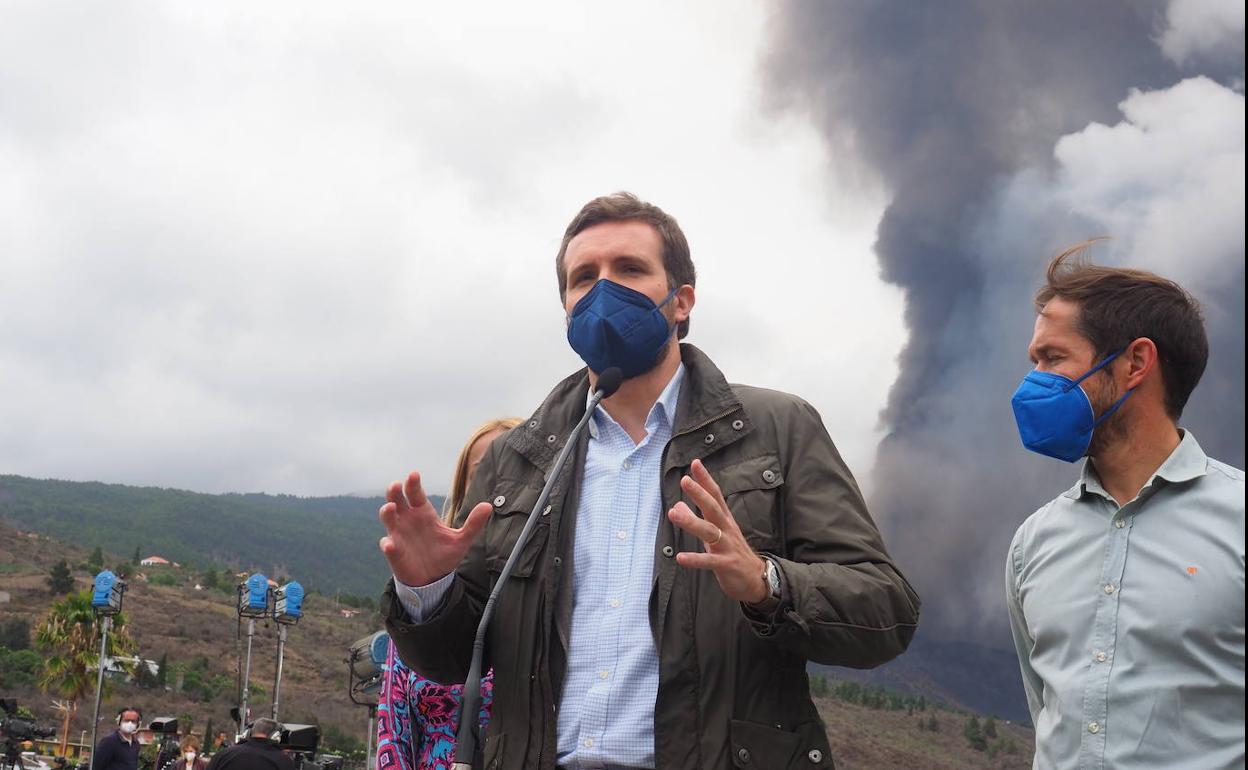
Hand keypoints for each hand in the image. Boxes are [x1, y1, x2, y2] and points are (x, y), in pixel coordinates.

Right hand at [378, 470, 492, 586]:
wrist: (433, 579)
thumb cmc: (444, 555)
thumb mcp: (462, 540)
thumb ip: (474, 524)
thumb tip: (488, 506)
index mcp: (424, 513)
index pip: (415, 494)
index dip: (413, 484)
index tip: (413, 474)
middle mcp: (408, 520)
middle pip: (397, 500)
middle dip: (394, 492)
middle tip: (396, 485)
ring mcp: (399, 535)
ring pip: (388, 518)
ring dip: (387, 512)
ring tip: (390, 508)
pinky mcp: (395, 552)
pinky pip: (388, 546)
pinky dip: (388, 545)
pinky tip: (391, 545)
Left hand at [667, 458, 768, 604]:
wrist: (757, 579)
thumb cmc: (733, 553)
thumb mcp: (714, 534)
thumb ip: (696, 519)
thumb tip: (676, 506)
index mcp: (725, 520)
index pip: (715, 495)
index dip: (706, 480)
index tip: (695, 463)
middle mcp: (727, 529)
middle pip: (713, 508)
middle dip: (699, 494)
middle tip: (685, 480)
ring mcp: (727, 546)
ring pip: (709, 531)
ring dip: (691, 522)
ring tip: (672, 513)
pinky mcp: (726, 564)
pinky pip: (709, 561)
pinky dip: (695, 559)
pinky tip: (680, 558)